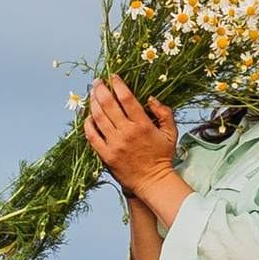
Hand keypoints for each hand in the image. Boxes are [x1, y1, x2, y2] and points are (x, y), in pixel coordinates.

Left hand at [84, 75, 181, 199]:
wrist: (153, 182)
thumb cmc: (162, 157)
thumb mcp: (171, 133)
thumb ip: (164, 113)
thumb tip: (151, 98)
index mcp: (142, 125)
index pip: (127, 98)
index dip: (118, 84)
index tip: (113, 77)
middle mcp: (127, 132)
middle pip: (109, 104)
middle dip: (101, 89)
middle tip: (97, 81)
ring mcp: (115, 144)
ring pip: (98, 117)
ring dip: (93, 102)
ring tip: (91, 94)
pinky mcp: (106, 155)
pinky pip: (92, 136)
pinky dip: (88, 124)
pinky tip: (87, 116)